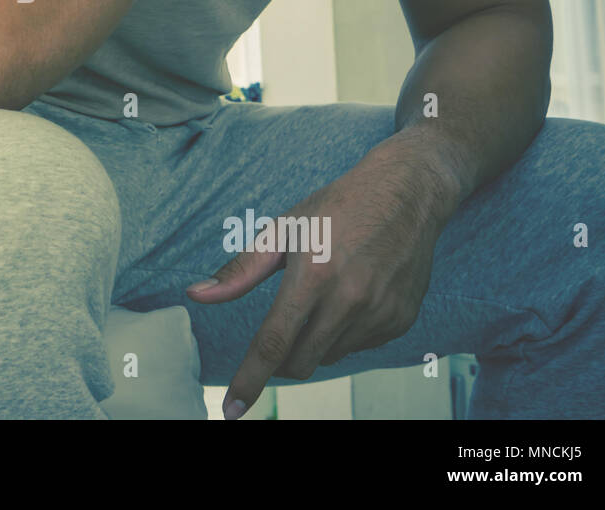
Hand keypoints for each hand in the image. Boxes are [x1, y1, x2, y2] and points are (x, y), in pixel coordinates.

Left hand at [187, 133, 459, 418]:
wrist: (408, 195)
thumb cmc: (337, 207)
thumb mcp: (283, 230)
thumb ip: (239, 270)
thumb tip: (196, 295)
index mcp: (313, 274)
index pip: (274, 343)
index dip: (249, 379)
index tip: (231, 410)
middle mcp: (349, 299)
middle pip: (300, 361)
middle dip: (280, 358)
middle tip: (281, 326)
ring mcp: (380, 313)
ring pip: (329, 357)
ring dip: (314, 342)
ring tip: (324, 294)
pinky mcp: (401, 320)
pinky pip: (358, 347)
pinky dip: (344, 334)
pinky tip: (351, 296)